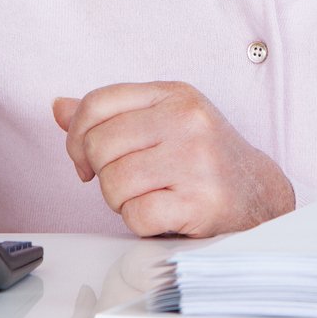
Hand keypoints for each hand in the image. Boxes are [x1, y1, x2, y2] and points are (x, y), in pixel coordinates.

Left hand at [52, 82, 294, 237]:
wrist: (258, 195)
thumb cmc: (202, 159)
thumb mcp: (163, 122)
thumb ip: (112, 115)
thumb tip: (59, 107)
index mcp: (174, 94)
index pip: (97, 103)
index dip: (77, 136)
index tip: (87, 160)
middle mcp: (187, 120)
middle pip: (99, 145)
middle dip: (101, 173)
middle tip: (125, 183)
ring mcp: (196, 160)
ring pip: (113, 182)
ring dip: (120, 201)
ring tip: (147, 197)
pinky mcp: (200, 201)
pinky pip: (136, 215)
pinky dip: (139, 222)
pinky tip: (162, 214)